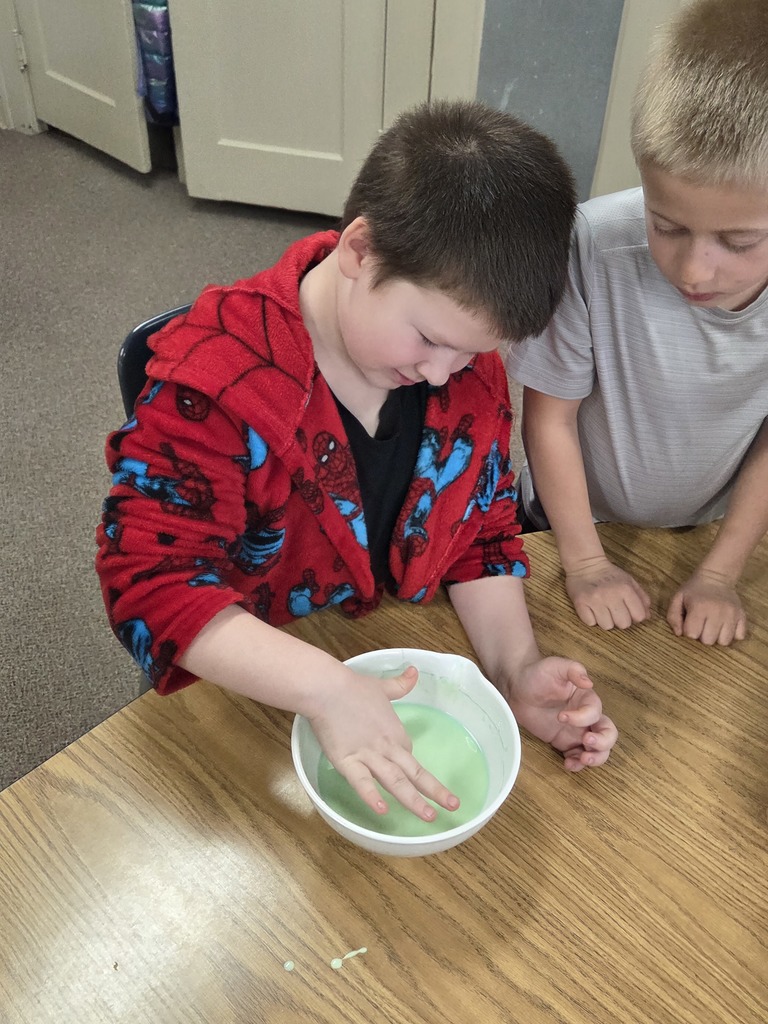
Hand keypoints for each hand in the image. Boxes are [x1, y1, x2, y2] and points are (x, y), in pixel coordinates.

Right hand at [307, 666, 459, 821]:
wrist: (328, 688)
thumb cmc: (352, 687)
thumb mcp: (382, 686)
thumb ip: (400, 685)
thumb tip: (414, 671)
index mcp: (396, 732)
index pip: (409, 757)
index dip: (411, 769)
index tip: (412, 777)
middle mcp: (387, 747)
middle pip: (414, 773)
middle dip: (434, 792)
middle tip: (452, 807)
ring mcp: (369, 756)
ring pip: (395, 782)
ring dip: (413, 800)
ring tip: (429, 816)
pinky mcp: (347, 761)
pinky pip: (362, 782)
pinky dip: (372, 796)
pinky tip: (382, 810)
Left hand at [502, 658, 617, 770]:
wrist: (516, 686)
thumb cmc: (537, 673)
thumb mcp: (555, 666)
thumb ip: (573, 670)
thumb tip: (588, 682)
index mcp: (587, 699)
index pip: (595, 713)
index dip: (582, 718)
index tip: (561, 716)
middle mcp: (586, 717)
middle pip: (608, 734)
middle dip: (602, 742)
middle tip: (586, 742)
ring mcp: (575, 731)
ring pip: (598, 750)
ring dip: (595, 758)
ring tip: (582, 759)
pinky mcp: (563, 742)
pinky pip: (577, 756)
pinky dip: (577, 764)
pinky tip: (568, 764)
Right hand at [565, 556, 650, 629]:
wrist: (585, 564)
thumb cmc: (610, 575)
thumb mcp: (629, 581)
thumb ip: (641, 598)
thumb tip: (647, 616)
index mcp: (625, 589)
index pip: (639, 616)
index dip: (635, 616)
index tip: (628, 611)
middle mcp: (610, 595)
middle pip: (623, 624)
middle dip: (620, 620)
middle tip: (614, 611)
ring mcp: (594, 600)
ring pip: (607, 626)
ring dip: (605, 620)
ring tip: (602, 609)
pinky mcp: (580, 603)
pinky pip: (590, 623)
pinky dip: (591, 619)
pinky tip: (591, 609)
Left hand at [666, 569, 746, 644]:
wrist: (716, 577)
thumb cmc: (694, 590)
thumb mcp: (677, 598)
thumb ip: (673, 616)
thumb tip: (679, 634)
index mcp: (699, 607)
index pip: (692, 634)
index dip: (689, 631)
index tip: (690, 622)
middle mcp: (717, 612)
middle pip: (708, 641)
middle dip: (702, 635)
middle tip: (702, 624)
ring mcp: (732, 615)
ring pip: (724, 642)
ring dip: (717, 637)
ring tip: (713, 626)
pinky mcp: (742, 616)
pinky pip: (739, 636)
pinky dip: (732, 634)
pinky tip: (725, 625)